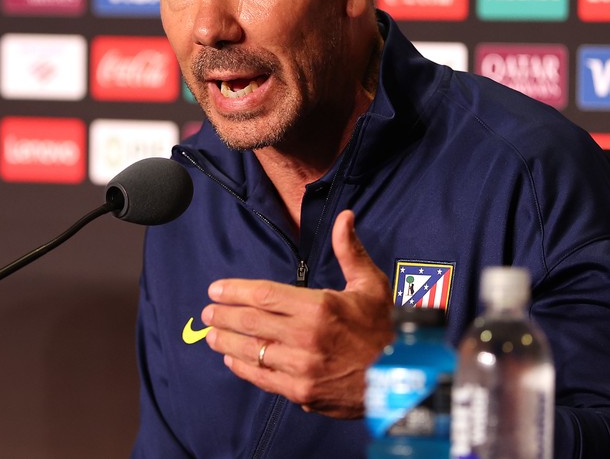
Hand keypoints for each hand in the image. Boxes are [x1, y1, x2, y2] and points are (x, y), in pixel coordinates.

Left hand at [201, 209, 392, 418]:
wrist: (402, 377)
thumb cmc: (384, 328)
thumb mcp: (370, 284)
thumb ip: (350, 250)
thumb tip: (344, 216)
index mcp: (320, 307)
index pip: (264, 295)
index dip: (235, 291)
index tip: (216, 289)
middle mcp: (306, 337)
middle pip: (251, 322)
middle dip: (224, 315)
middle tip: (207, 311)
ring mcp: (302, 368)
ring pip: (252, 351)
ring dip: (227, 341)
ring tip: (211, 334)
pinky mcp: (302, 393)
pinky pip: (263, 378)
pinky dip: (244, 367)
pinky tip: (232, 359)